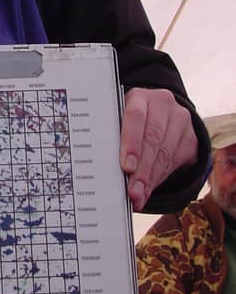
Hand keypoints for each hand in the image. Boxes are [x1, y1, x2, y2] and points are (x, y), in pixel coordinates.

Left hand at [120, 87, 197, 211]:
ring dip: (149, 179)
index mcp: (140, 96)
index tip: (126, 167)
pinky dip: (159, 179)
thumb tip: (102, 169)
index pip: (135, 117)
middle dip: (141, 170)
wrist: (158, 115)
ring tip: (138, 196)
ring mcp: (180, 120)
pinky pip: (175, 162)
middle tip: (132, 192)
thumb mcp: (119, 121)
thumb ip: (114, 137)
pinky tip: (148, 190)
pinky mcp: (191, 138)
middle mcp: (163, 104)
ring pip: (164, 154)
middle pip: (152, 139)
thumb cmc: (128, 122)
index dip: (131, 143)